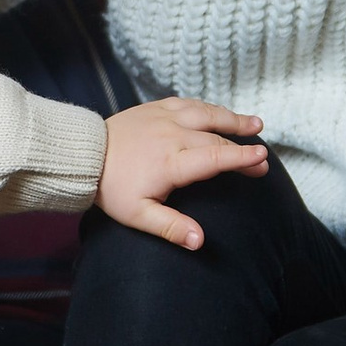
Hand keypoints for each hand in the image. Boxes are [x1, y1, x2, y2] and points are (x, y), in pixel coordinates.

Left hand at [99, 98, 266, 250]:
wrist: (83, 155)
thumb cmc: (111, 188)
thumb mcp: (138, 215)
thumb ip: (171, 227)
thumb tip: (200, 242)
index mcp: (172, 162)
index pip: (215, 158)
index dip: (241, 159)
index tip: (262, 159)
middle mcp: (173, 134)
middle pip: (216, 138)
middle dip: (243, 147)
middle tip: (263, 160)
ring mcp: (164, 117)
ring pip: (206, 113)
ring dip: (232, 118)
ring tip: (255, 123)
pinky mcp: (155, 107)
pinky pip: (188, 103)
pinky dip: (207, 107)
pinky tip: (217, 111)